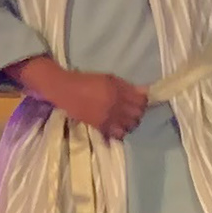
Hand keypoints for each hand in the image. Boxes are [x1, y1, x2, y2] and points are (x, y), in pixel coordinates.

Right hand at [34, 66, 149, 138]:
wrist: (66, 90)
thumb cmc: (87, 80)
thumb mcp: (109, 78)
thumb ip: (127, 86)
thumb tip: (145, 91)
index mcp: (118, 91)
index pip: (141, 101)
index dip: (143, 101)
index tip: (140, 101)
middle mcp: (115, 105)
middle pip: (138, 114)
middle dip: (138, 112)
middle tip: (133, 110)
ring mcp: (108, 117)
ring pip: (130, 125)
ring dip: (131, 122)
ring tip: (126, 119)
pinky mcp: (100, 126)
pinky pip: (117, 134)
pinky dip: (121, 131)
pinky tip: (118, 126)